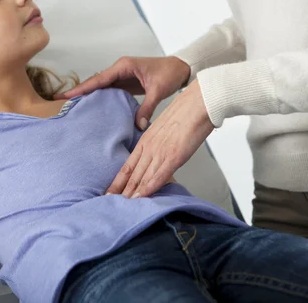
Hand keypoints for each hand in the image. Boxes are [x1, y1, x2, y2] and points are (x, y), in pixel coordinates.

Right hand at [57, 56, 190, 128]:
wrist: (181, 68)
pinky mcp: (126, 83)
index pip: (99, 78)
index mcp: (124, 66)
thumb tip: (139, 125)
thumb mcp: (158, 90)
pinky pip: (109, 91)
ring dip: (88, 96)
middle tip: (60, 102)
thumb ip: (147, 107)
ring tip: (71, 107)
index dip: (83, 88)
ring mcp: (122, 76)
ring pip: (101, 87)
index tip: (67, 96)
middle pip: (96, 82)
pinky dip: (100, 99)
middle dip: (79, 92)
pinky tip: (92, 108)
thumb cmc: (170, 73)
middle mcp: (120, 69)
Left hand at [106, 79, 213, 197]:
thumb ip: (158, 140)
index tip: (110, 191)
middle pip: (131, 173)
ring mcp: (160, 152)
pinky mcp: (173, 156)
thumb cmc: (187, 111)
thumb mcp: (165, 127)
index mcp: (147, 139)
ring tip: (121, 206)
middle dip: (120, 190)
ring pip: (141, 177)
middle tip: (108, 203)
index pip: (128, 164)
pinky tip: (140, 198)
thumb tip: (158, 152)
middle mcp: (150, 146)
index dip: (118, 180)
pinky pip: (158, 176)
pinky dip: (148, 189)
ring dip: (131, 193)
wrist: (199, 102)